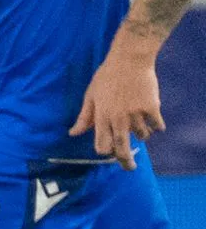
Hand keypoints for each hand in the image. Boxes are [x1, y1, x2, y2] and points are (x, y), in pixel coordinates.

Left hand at [71, 37, 162, 169]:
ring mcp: (136, 114)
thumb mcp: (90, 95)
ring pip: (141, 135)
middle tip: (130, 168)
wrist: (129, 60)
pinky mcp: (152, 108)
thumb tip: (72, 134)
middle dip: (125, 161)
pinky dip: (156, 126)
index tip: (109, 152)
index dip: (105, 151)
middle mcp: (118, 118)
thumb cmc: (106, 77)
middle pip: (121, 147)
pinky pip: (157, 126)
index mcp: (101, 117)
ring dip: (141, 134)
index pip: (102, 144)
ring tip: (138, 122)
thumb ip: (84, 117)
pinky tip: (154, 121)